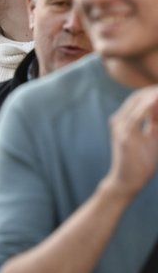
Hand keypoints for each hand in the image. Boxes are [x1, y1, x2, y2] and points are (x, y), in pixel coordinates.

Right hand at [105, 85, 157, 199]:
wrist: (127, 181)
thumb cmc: (140, 161)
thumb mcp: (151, 137)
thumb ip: (155, 122)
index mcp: (123, 120)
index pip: (138, 98)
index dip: (153, 91)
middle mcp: (119, 121)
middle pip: (137, 97)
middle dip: (155, 90)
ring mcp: (120, 127)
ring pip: (137, 103)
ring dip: (154, 96)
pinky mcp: (126, 136)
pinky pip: (138, 116)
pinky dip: (149, 106)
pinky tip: (156, 99)